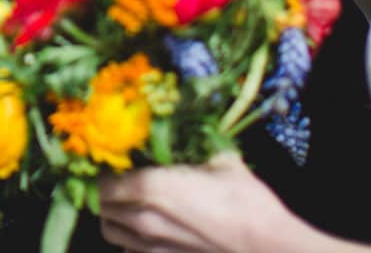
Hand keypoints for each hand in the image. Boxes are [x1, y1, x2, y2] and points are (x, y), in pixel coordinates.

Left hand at [99, 155, 298, 252]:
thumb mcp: (221, 160)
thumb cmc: (245, 202)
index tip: (115, 159)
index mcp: (151, 188)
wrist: (268, 248)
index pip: (103, 180)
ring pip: (111, 231)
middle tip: (119, 178)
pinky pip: (130, 251)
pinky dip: (130, 240)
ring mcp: (151, 247)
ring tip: (127, 203)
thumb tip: (188, 130)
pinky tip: (146, 228)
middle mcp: (143, 220)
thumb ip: (195, 146)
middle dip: (104, 191)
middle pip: (101, 206)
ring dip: (113, 215)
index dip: (105, 168)